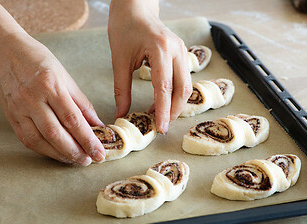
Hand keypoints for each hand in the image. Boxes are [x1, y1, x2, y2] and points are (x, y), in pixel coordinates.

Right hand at [0, 32, 105, 164]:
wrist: (4, 50)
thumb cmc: (40, 61)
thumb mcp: (66, 77)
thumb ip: (82, 104)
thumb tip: (98, 125)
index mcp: (51, 85)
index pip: (73, 119)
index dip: (88, 139)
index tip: (100, 152)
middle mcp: (33, 98)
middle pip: (56, 134)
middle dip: (75, 151)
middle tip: (89, 160)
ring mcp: (19, 108)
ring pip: (40, 140)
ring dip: (60, 155)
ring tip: (76, 160)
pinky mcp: (11, 116)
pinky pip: (27, 139)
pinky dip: (44, 150)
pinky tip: (57, 154)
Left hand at [108, 0, 191, 133]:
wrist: (135, 8)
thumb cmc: (124, 28)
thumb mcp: (119, 60)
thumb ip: (121, 89)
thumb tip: (121, 113)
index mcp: (160, 49)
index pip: (164, 87)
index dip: (163, 111)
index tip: (160, 128)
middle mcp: (176, 50)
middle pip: (182, 89)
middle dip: (173, 111)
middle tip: (161, 126)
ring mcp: (182, 51)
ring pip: (187, 86)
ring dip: (176, 104)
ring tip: (159, 115)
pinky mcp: (182, 53)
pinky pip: (184, 78)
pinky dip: (176, 94)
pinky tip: (162, 101)